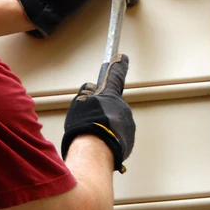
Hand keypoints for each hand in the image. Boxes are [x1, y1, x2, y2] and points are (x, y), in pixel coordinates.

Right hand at [61, 54, 135, 172]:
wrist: (95, 152)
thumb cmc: (85, 127)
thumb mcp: (79, 103)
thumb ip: (86, 94)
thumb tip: (90, 89)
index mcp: (110, 95)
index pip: (115, 76)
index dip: (118, 66)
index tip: (122, 57)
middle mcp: (123, 108)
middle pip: (112, 105)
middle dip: (103, 111)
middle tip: (90, 120)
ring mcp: (127, 125)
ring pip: (115, 122)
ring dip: (106, 126)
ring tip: (93, 135)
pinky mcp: (129, 141)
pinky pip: (118, 136)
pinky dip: (109, 138)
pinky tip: (99, 144)